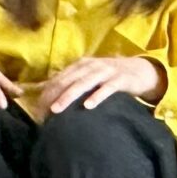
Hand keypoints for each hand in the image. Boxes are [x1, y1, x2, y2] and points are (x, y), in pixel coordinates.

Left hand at [33, 53, 167, 112]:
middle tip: (42, 112)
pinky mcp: (120, 79)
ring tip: (57, 109)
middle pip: (68, 81)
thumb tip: (47, 95)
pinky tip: (88, 106)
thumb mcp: (90, 76)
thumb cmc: (109, 77)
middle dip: (53, 96)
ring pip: (83, 84)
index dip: (47, 92)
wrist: (139, 70)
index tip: (37, 109)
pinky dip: (97, 96)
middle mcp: (92, 65)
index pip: (59, 78)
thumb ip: (72, 82)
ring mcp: (106, 71)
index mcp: (81, 64)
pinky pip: (107, 88)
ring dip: (68, 96)